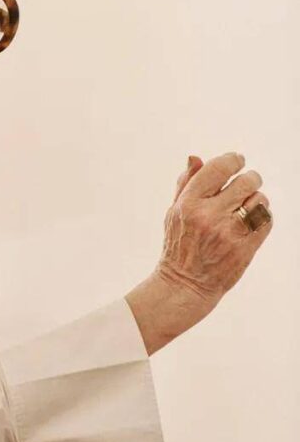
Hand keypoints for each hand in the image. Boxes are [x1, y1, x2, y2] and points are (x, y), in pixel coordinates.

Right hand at [157, 151, 272, 303]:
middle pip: (247, 181)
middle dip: (249, 179)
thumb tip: (195, 158)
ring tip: (245, 208)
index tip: (237, 161)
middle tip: (246, 185)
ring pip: (260, 199)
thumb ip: (185, 184)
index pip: (219, 168)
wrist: (185, 284)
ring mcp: (229, 233)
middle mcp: (209, 216)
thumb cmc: (179, 245)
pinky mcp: (245, 248)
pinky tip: (250, 223)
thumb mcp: (174, 213)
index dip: (233, 160)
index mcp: (189, 204)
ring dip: (256, 200)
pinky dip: (262, 218)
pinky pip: (266, 220)